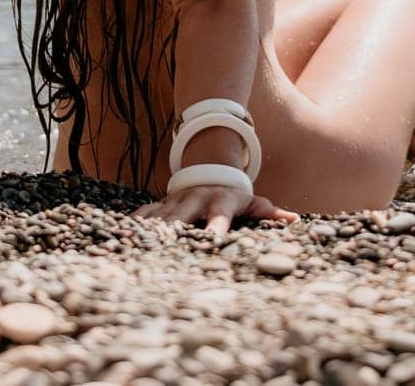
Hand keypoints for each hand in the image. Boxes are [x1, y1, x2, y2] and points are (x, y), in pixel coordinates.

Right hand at [133, 184, 296, 235]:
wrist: (211, 168)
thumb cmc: (235, 194)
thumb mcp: (253, 200)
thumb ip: (270, 212)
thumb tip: (294, 220)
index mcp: (220, 201)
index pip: (219, 217)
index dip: (217, 228)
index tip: (213, 241)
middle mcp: (196, 199)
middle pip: (183, 215)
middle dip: (173, 230)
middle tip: (163, 247)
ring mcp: (177, 200)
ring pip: (161, 214)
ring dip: (150, 229)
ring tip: (138, 244)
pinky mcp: (163, 203)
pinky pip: (147, 213)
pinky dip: (135, 224)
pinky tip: (121, 236)